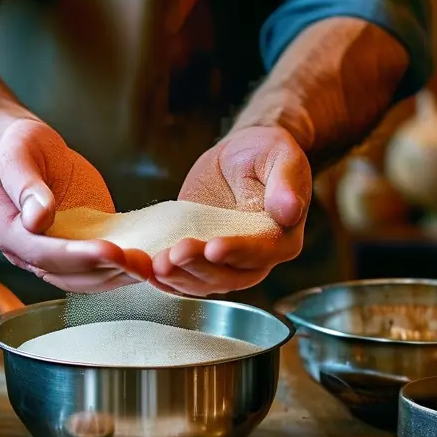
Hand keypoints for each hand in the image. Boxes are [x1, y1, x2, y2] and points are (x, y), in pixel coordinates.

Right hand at [0, 119, 151, 292]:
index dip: (77, 255)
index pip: (42, 253)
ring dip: (115, 277)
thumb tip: (37, 218)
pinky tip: (141, 264)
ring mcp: (51, 253)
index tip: (109, 251)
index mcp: (7, 229)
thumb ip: (24, 184)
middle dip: (104, 270)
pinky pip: (94, 269)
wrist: (27, 149)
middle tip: (139, 262)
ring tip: (146, 267)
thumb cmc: (19, 145)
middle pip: (65, 274)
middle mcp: (26, 251)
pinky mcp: (74, 248)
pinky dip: (117, 271)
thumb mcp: (16, 152)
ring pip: (81, 280)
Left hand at [153, 126, 311, 295]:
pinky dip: (166, 279)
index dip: (238, 251)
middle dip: (199, 267)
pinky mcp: (201, 261)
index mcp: (282, 238)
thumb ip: (287, 182)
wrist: (239, 158)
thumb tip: (290, 209)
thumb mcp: (281, 155)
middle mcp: (256, 260)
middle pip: (229, 275)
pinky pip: (185, 277)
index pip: (261, 252)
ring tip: (156, 264)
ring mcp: (227, 264)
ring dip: (179, 277)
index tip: (214, 246)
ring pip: (204, 282)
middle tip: (175, 254)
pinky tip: (146, 271)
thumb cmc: (264, 154)